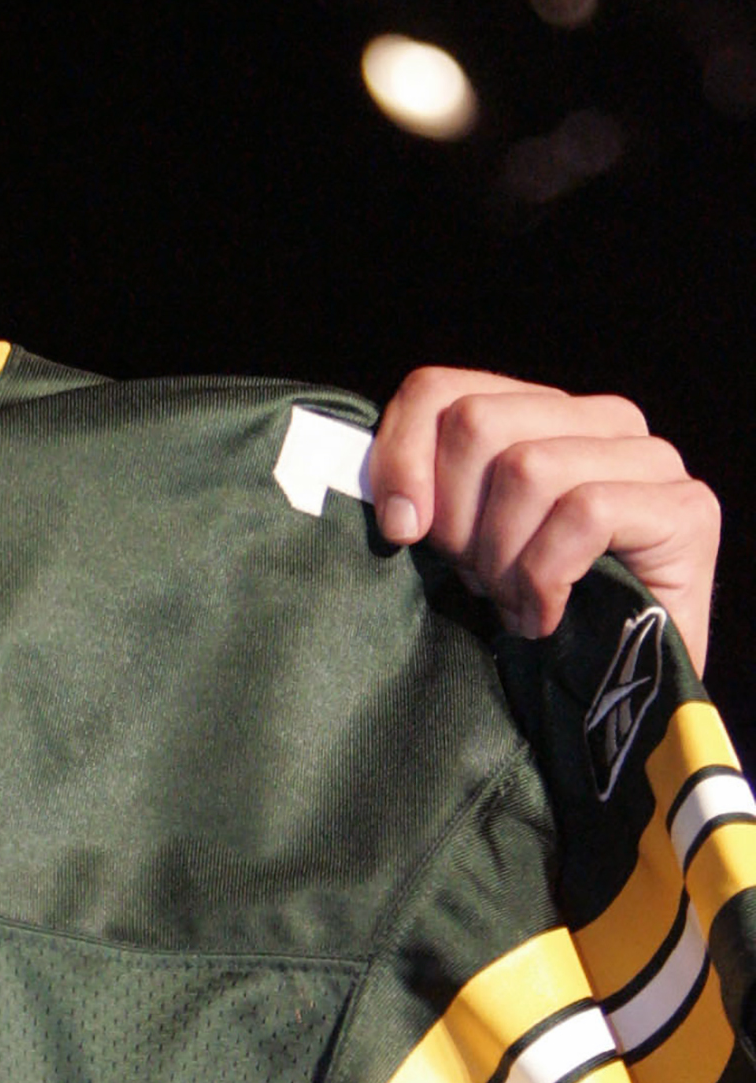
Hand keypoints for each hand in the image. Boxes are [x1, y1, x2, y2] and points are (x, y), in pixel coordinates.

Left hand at [371, 366, 721, 672]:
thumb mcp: (460, 545)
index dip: (401, 457)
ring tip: (513, 602)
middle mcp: (602, 419)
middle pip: (476, 422)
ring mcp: (651, 459)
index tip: (400, 532)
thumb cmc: (528, 614)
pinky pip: (585, 514)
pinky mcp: (686, 507)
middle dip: (456, 518)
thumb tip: (395, 506)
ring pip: (527, 467)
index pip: (441, 389)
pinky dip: (547, 576)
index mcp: (541, 413)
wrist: (615, 693)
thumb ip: (426, 496)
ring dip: (502, 556)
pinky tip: (546, 616)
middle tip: (475, 579)